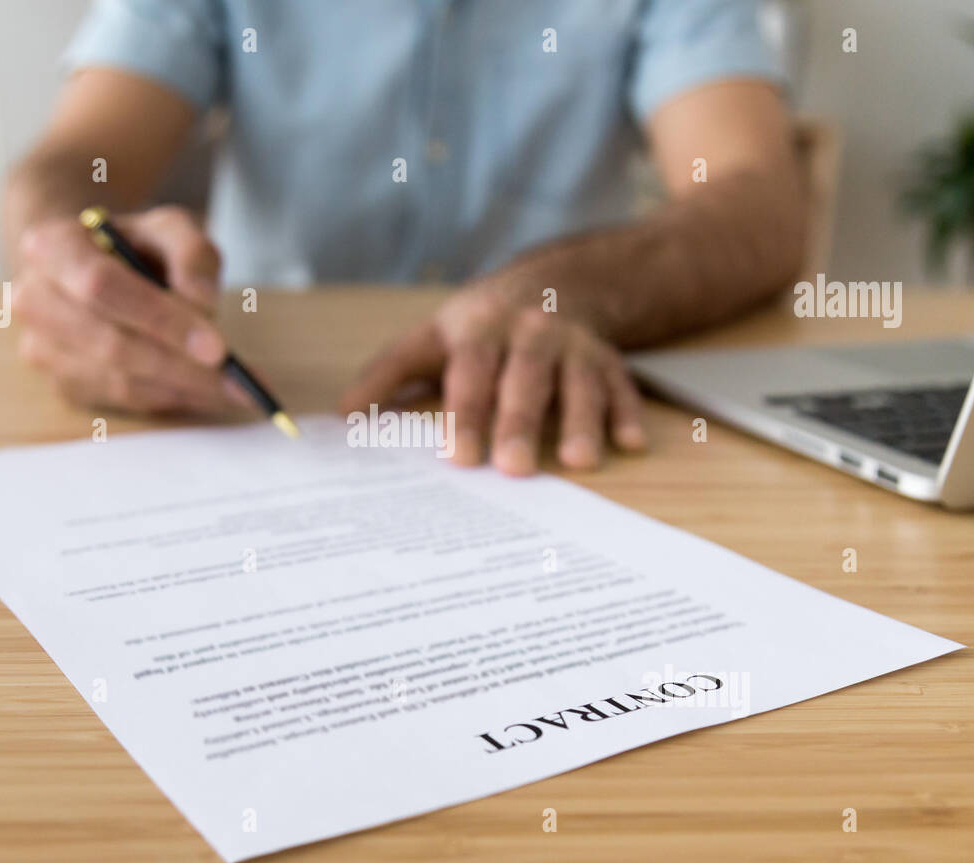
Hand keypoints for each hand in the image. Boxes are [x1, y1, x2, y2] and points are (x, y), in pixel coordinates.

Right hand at [13, 205, 245, 413]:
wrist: (92, 266)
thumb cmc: (134, 246)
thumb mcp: (170, 229)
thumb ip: (192, 253)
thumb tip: (201, 303)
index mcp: (51, 246)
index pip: (102, 286)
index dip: (160, 319)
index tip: (217, 347)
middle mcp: (34, 299)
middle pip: (110, 343)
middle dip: (179, 365)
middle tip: (235, 379)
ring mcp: (42, 347)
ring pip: (117, 380)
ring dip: (181, 389)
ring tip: (233, 388)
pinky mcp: (61, 382)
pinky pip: (120, 399)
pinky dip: (168, 398)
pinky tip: (203, 391)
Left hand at [339, 281, 645, 475]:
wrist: (553, 283)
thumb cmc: (479, 327)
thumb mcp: (431, 339)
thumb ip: (388, 375)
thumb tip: (344, 414)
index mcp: (479, 331)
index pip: (469, 373)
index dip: (464, 414)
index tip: (459, 456)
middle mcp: (528, 334)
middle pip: (523, 380)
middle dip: (518, 423)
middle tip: (512, 468)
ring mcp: (572, 346)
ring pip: (577, 382)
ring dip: (580, 420)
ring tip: (577, 462)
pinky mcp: (609, 361)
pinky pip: (621, 386)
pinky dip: (627, 413)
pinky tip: (629, 443)